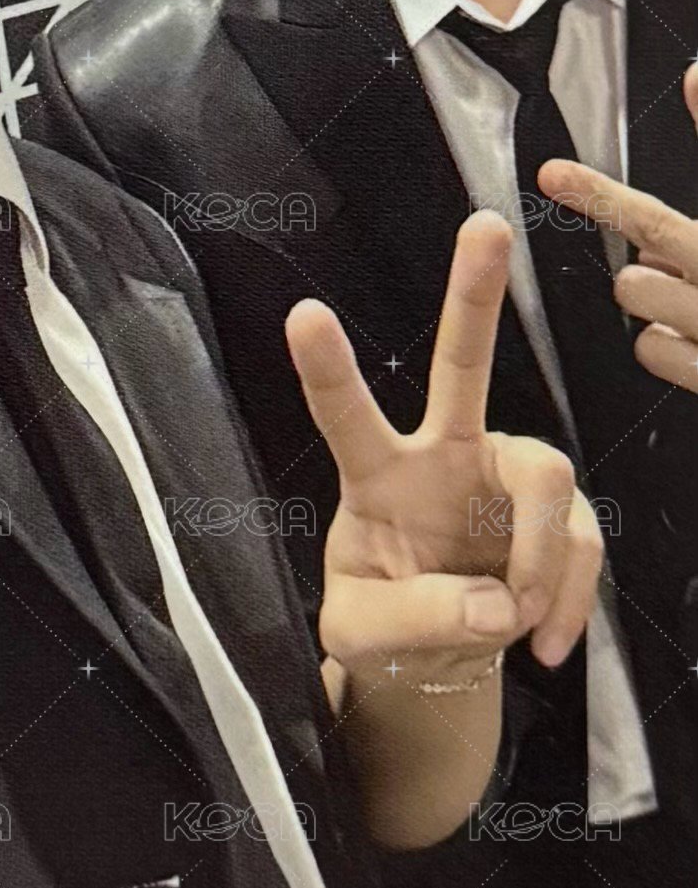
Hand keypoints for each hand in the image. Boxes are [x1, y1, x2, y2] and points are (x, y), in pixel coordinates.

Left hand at [285, 211, 602, 687]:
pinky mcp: (555, 514)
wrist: (437, 661)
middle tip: (485, 226)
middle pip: (465, 365)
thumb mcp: (360, 637)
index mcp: (376, 475)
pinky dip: (570, 599)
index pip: (344, 415)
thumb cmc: (384, 624)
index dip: (326, 367)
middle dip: (475, 294)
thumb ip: (411, 620)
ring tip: (515, 621)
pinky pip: (581, 542)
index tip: (304, 314)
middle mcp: (443, 454)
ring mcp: (504, 477)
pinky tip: (542, 639)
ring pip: (547, 474)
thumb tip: (494, 603)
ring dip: (541, 558)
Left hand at [537, 62, 697, 395]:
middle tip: (690, 263)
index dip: (598, 195)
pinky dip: (671, 346)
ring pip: (642, 314)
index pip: (656, 223)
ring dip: (658, 301)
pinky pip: (656, 354)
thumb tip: (695, 77)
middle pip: (635, 280)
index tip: (553, 176)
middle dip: (652, 266)